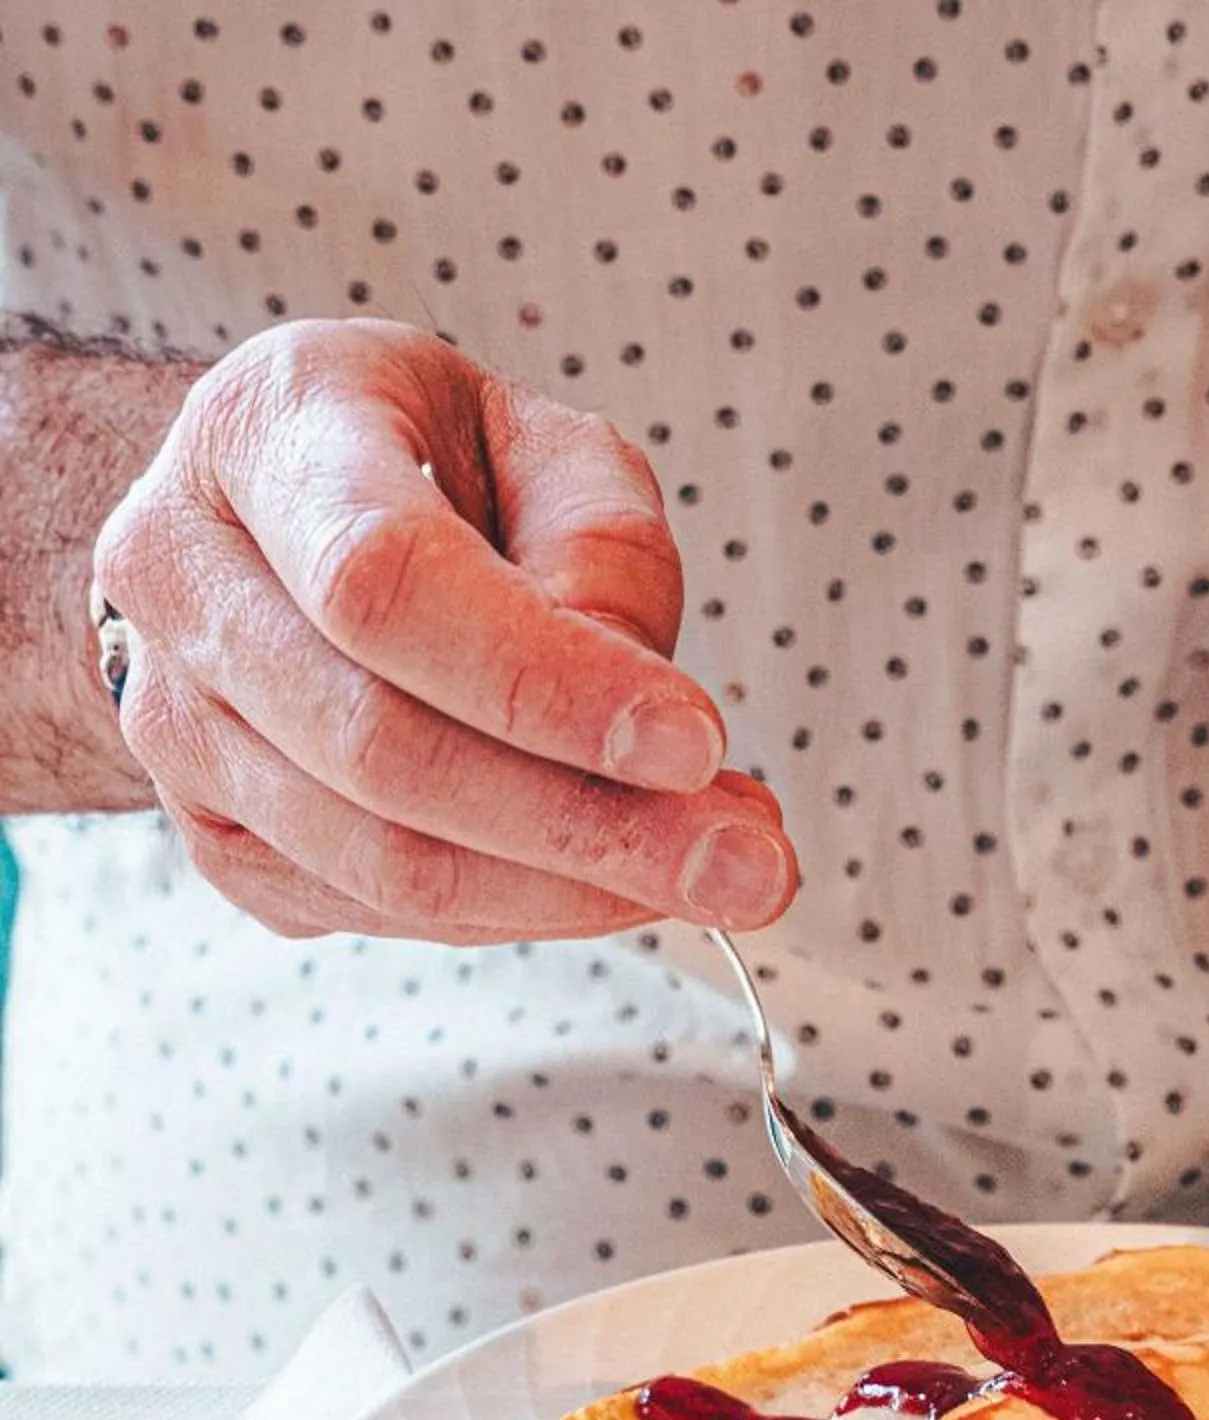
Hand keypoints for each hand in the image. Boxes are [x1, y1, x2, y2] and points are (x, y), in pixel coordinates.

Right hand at [91, 318, 795, 942]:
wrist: (277, 522)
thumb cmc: (426, 467)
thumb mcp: (541, 445)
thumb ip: (604, 557)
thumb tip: (651, 737)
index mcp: (264, 432)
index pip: (386, 584)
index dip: (546, 683)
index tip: (695, 744)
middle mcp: (181, 573)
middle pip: (385, 750)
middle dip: (592, 828)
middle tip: (750, 864)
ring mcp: (173, 719)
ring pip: (385, 862)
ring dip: (574, 893)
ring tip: (713, 876)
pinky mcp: (215, 832)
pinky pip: (382, 910)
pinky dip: (522, 912)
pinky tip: (612, 880)